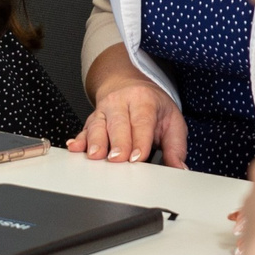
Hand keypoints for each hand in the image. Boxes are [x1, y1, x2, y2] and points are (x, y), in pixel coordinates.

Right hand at [67, 74, 186, 166]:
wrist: (130, 86)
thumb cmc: (153, 106)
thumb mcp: (172, 121)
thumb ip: (176, 146)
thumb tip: (179, 168)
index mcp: (144, 100)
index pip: (141, 121)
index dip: (139, 140)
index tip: (137, 158)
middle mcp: (120, 102)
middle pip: (117, 123)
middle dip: (117, 142)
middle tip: (117, 159)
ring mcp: (103, 109)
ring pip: (97, 125)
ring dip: (95, 142)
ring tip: (95, 156)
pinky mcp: (92, 118)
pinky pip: (84, 129)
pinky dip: (79, 139)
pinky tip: (74, 147)